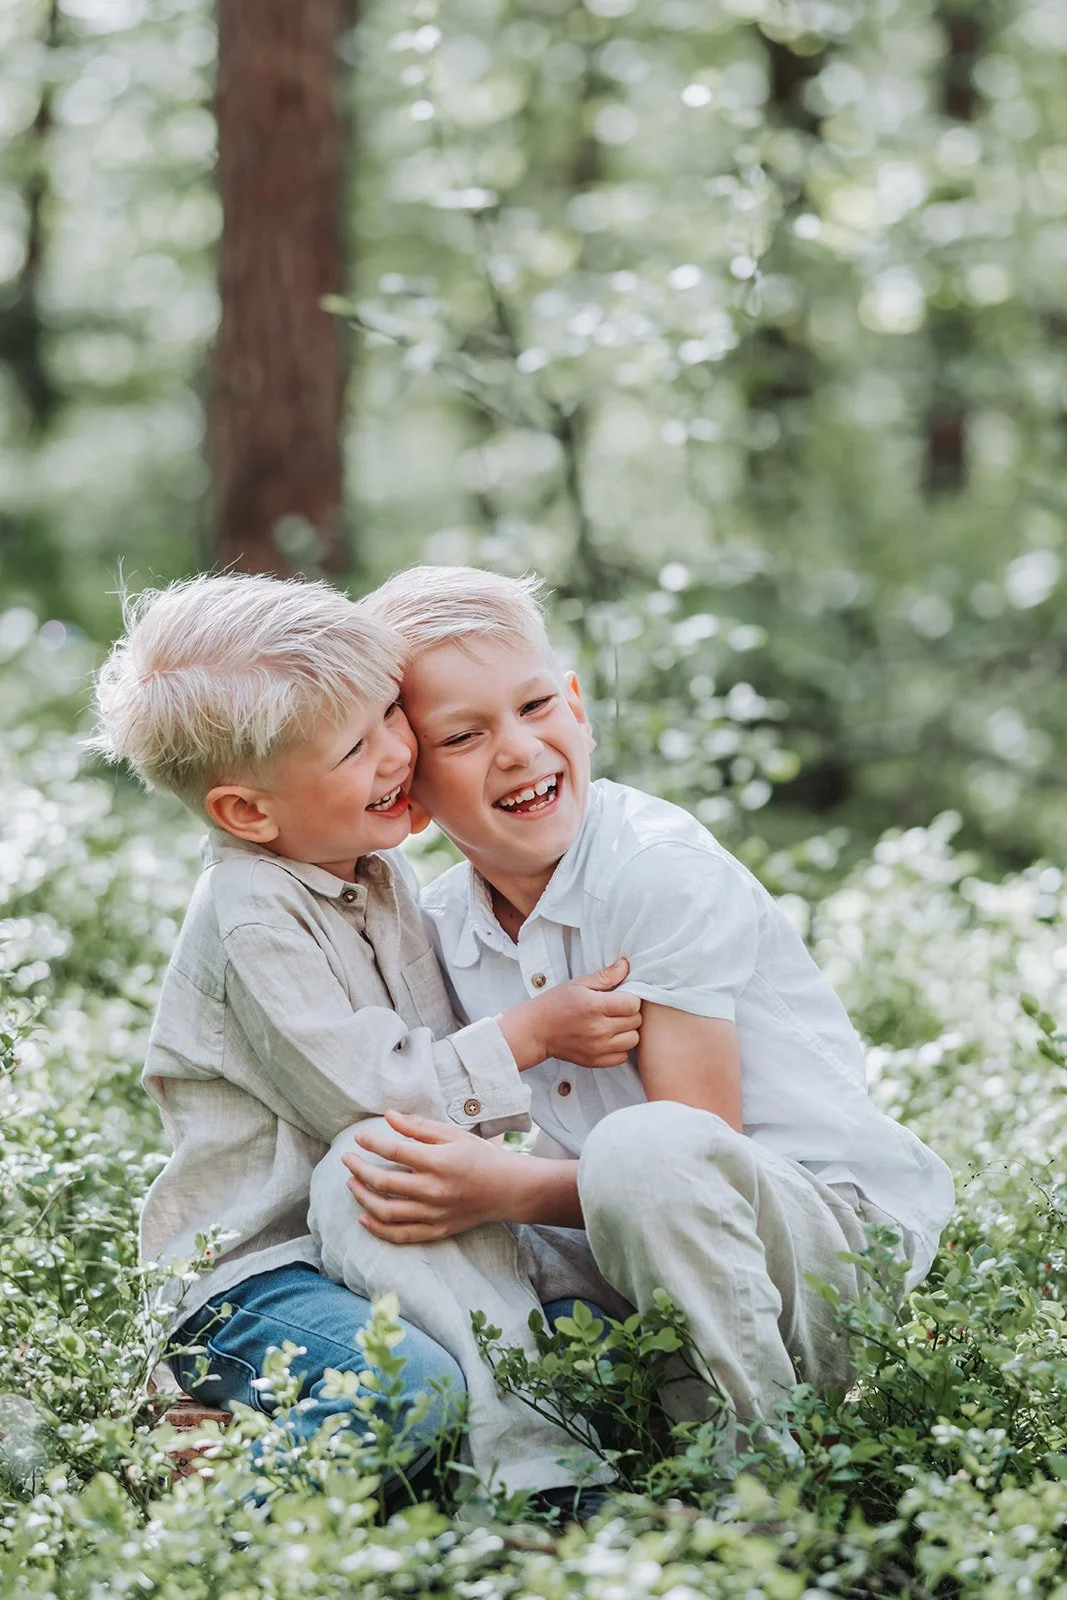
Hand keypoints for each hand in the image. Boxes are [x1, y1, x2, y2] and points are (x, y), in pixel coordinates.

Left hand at [342, 1110, 516, 1242]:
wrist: (508, 1189)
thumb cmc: (480, 1157)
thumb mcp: (453, 1135)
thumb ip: (419, 1127)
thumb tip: (389, 1116)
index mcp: (439, 1162)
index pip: (395, 1151)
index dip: (372, 1143)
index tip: (358, 1137)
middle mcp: (434, 1190)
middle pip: (384, 1183)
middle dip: (359, 1170)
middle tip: (347, 1159)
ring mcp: (434, 1214)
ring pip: (386, 1212)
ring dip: (362, 1197)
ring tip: (351, 1183)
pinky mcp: (436, 1230)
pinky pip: (400, 1235)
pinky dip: (378, 1229)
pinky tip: (363, 1217)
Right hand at [522, 956, 641, 1067]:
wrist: (536, 1030)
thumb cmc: (556, 1003)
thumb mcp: (578, 984)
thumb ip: (605, 976)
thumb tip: (626, 966)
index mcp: (595, 1006)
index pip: (633, 1004)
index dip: (630, 999)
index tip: (621, 998)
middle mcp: (599, 1029)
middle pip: (635, 1022)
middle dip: (629, 1014)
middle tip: (617, 1010)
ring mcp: (598, 1047)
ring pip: (633, 1040)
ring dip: (627, 1031)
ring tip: (615, 1025)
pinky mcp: (595, 1061)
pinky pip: (623, 1057)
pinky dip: (620, 1048)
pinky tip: (609, 1039)